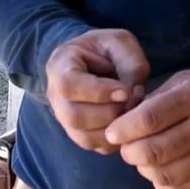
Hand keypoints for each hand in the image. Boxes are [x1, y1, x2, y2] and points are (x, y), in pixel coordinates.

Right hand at [45, 28, 150, 154]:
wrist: (92, 58)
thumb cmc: (105, 48)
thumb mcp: (119, 42)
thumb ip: (129, 63)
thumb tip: (134, 94)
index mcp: (60, 65)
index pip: (69, 85)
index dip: (98, 92)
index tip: (125, 91)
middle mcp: (55, 96)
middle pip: (74, 116)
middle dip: (109, 113)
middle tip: (131, 102)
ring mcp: (63, 117)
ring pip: (83, 136)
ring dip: (114, 128)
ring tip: (131, 111)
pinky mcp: (77, 133)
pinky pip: (93, 146)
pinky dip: (114, 139)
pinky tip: (126, 122)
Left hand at [104, 68, 189, 188]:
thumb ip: (159, 97)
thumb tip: (126, 119)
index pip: (149, 119)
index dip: (123, 128)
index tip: (114, 131)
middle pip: (152, 151)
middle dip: (129, 151)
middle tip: (127, 145)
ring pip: (162, 175)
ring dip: (144, 168)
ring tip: (145, 156)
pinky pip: (179, 188)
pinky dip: (163, 181)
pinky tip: (165, 167)